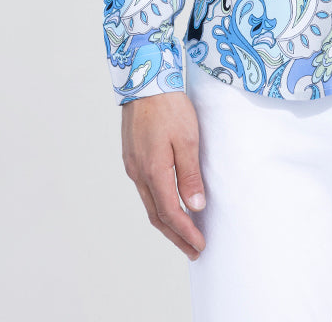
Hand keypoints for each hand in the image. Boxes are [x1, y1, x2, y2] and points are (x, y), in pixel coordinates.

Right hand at [120, 90, 206, 259]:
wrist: (145, 82)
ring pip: (149, 204)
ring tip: (184, 234)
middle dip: (176, 236)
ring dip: (166, 222)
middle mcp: (139, 173)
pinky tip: (168, 205)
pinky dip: (158, 205)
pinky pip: (145, 190)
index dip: (185, 233)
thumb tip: (194, 207)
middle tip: (193, 250)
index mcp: (153, 171)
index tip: (199, 245)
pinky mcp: (132, 158)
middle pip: (156, 216)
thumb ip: (189, 175)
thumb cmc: (169, 106)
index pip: (170, 213)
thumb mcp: (187, 139)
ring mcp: (133, 166)